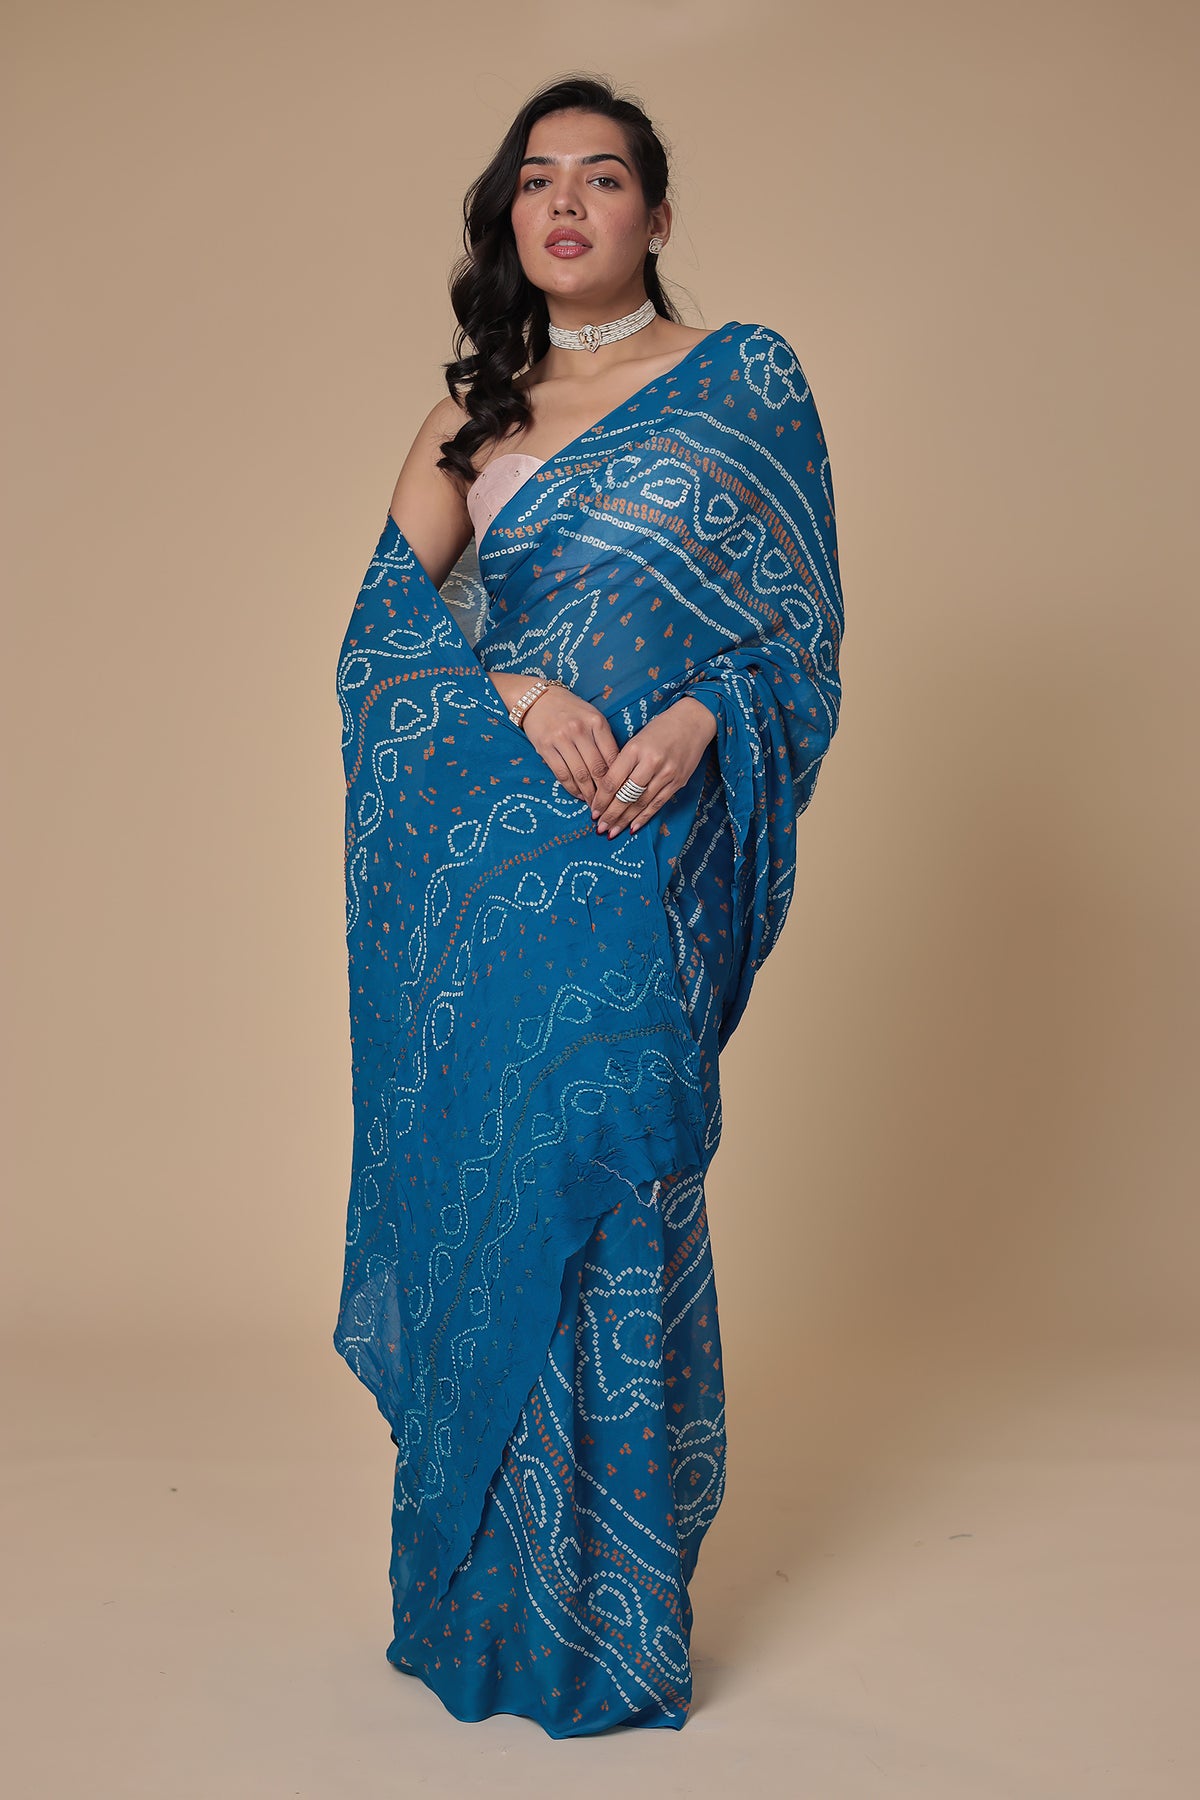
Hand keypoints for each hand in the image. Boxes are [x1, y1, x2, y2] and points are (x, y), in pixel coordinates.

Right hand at [517, 683, 622, 805]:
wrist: (538, 698)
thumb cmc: (570, 709)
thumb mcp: (592, 716)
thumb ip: (604, 739)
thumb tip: (615, 771)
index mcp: (596, 722)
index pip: (612, 756)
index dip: (617, 778)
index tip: (620, 792)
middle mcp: (580, 730)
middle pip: (597, 768)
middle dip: (604, 791)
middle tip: (608, 805)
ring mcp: (561, 739)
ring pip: (580, 774)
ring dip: (588, 794)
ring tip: (594, 804)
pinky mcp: (545, 747)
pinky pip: (562, 774)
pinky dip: (571, 788)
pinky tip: (578, 795)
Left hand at [590, 696, 717, 838]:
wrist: (692, 721)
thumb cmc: (660, 729)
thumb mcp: (636, 739)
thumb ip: (623, 762)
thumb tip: (607, 790)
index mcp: (635, 749)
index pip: (612, 781)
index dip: (601, 800)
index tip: (593, 811)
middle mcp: (651, 762)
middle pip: (626, 795)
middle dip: (611, 814)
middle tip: (600, 827)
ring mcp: (666, 773)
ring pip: (641, 803)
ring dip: (625, 820)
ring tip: (612, 832)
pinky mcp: (678, 782)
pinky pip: (658, 804)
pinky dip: (644, 817)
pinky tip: (633, 827)